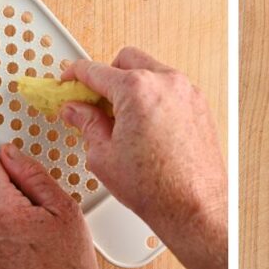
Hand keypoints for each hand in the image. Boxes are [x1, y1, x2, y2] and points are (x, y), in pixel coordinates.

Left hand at [0, 126, 106, 268]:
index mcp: (2, 210)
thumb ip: (33, 176)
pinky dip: (2, 246)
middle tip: (40, 219)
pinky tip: (23, 256)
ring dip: (8, 225)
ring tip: (35, 244)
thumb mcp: (63, 210)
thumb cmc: (68, 266)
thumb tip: (11, 154)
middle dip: (13, 200)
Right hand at [60, 47, 227, 268]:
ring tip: (122, 119)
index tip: (68, 83)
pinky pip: (170, 88)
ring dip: (132, 85)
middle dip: (106, 76)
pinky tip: (145, 125)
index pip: (95, 70)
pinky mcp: (199, 105)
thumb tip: (75, 109)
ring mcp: (186, 92)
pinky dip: (154, 97)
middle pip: (125, 60)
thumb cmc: (156, 188)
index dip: (74, 76)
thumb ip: (86, 123)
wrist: (194, 208)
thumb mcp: (103, 155)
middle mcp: (165, 82)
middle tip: (94, 102)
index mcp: (136, 89)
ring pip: (150, 71)